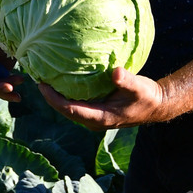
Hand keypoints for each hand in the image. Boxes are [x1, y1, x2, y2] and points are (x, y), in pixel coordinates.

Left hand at [38, 67, 168, 130]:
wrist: (157, 105)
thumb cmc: (147, 97)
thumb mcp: (139, 87)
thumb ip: (127, 81)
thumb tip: (115, 72)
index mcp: (101, 118)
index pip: (70, 110)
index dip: (54, 100)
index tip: (42, 86)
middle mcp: (94, 120)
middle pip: (64, 111)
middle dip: (49, 97)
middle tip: (36, 79)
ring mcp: (94, 116)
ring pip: (68, 108)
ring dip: (55, 96)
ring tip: (43, 78)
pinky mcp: (96, 110)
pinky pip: (76, 103)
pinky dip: (65, 93)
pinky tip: (59, 80)